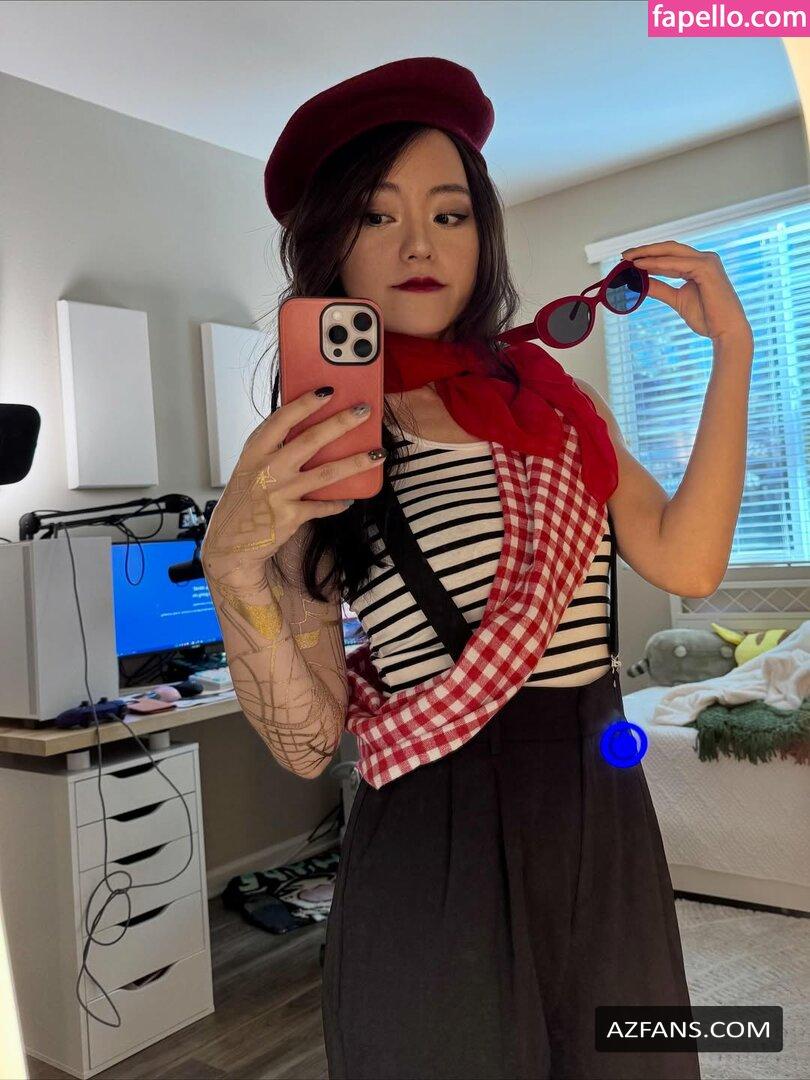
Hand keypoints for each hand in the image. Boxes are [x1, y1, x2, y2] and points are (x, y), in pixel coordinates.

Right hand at [200, 388, 383, 594]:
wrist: (230, 544)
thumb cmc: (242, 502)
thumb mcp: (248, 469)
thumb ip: (271, 450)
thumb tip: (308, 431)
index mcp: (255, 452)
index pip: (282, 420)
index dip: (305, 403)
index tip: (328, 391)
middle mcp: (267, 470)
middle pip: (311, 440)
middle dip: (341, 422)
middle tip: (364, 411)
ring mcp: (280, 493)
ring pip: (327, 473)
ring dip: (356, 462)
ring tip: (378, 453)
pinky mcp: (291, 516)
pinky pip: (323, 505)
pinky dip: (338, 502)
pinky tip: (350, 499)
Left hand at [622, 241, 753, 348]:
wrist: (726, 331)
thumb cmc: (707, 318)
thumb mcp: (677, 300)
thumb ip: (661, 289)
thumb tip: (641, 283)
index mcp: (699, 265)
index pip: (670, 255)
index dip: (649, 256)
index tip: (629, 260)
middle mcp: (704, 259)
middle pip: (669, 248)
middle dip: (645, 250)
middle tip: (624, 255)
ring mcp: (707, 261)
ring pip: (671, 252)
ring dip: (648, 254)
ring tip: (628, 259)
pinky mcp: (706, 268)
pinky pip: (676, 264)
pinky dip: (657, 264)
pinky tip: (641, 266)